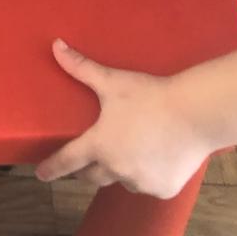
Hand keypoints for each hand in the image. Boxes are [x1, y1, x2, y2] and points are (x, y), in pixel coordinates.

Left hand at [36, 40, 210, 199]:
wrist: (195, 114)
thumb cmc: (150, 96)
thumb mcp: (113, 82)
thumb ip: (81, 67)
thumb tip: (55, 45)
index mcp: (100, 145)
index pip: (67, 160)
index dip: (52, 167)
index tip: (41, 174)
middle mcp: (117, 169)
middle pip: (93, 176)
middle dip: (87, 170)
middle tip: (86, 161)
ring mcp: (141, 182)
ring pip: (122, 180)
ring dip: (120, 170)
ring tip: (128, 152)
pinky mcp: (163, 189)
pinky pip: (148, 185)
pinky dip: (147, 175)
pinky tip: (154, 159)